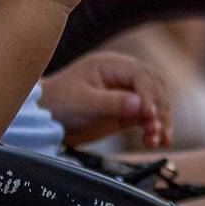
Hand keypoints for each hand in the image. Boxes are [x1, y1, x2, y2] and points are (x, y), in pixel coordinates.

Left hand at [38, 51, 171, 147]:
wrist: (44, 119)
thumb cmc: (58, 103)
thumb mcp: (83, 102)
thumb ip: (112, 103)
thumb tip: (139, 104)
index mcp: (112, 65)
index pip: (141, 77)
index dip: (149, 96)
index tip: (150, 116)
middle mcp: (123, 76)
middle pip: (154, 88)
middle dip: (159, 109)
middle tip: (156, 130)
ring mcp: (126, 93)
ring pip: (154, 103)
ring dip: (161, 121)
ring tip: (158, 140)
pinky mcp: (125, 111)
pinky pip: (147, 117)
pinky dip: (154, 128)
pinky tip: (157, 141)